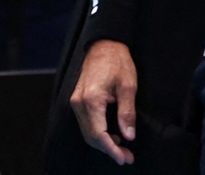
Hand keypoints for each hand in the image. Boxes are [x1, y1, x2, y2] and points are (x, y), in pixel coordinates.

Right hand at [70, 40, 137, 164]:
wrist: (104, 45)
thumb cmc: (118, 62)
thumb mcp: (128, 86)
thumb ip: (127, 113)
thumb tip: (129, 136)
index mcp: (91, 100)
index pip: (99, 134)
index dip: (112, 149)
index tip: (124, 159)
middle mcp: (79, 103)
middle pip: (91, 136)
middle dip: (109, 149)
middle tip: (127, 156)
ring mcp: (76, 102)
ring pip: (87, 132)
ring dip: (104, 142)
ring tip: (123, 148)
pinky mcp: (78, 100)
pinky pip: (86, 123)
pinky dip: (98, 132)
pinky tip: (113, 135)